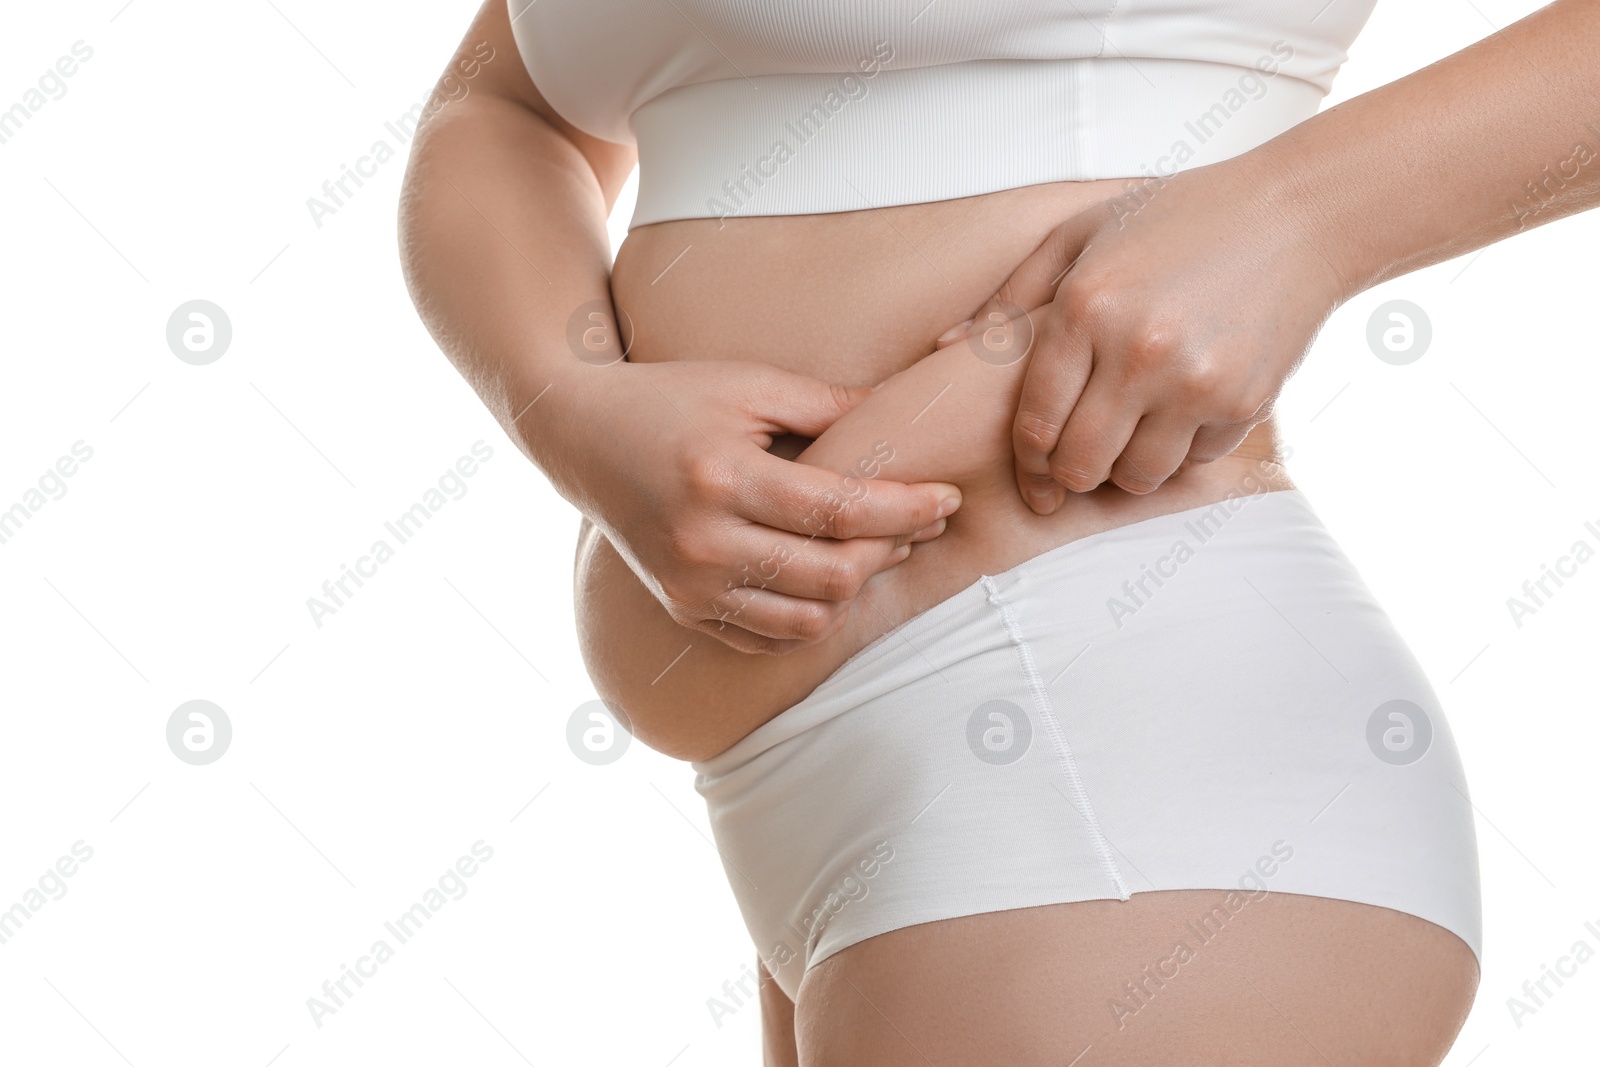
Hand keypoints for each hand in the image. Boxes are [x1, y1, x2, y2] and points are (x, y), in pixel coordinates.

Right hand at [548, 359, 961, 653]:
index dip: (905, 509)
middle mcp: (702, 542)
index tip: (947, 499)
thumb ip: (827, 404)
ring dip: (857, 588)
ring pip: (807, 619)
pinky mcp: (683, 609)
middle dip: (892, 550)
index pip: (837, 511)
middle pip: (831, 574)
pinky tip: (830, 576)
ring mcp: (690, 585)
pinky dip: (811, 615)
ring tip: (879, 549)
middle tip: (921, 523)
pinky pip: (769, 636)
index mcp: (721, 478)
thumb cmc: (670, 397)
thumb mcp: (748, 383)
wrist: (580, 435)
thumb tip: (905, 411)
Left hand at [942, 152, 1347, 512]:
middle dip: (1071, 476)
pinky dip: (1182, 451)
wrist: (1298, 215)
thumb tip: (944, 348)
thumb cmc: (1175, 219)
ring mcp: (1194, 380)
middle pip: (1080, 465)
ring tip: (1130, 439)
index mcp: (1086, 307)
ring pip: (1136, 477)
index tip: (1034, 482)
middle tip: (1078, 466)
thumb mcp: (1081, 234)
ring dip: (1126, 471)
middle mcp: (1136, 351)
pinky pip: (1193, 462)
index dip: (1028, 466)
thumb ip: (1010, 296)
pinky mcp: (1244, 400)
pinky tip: (1185, 412)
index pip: (1035, 423)